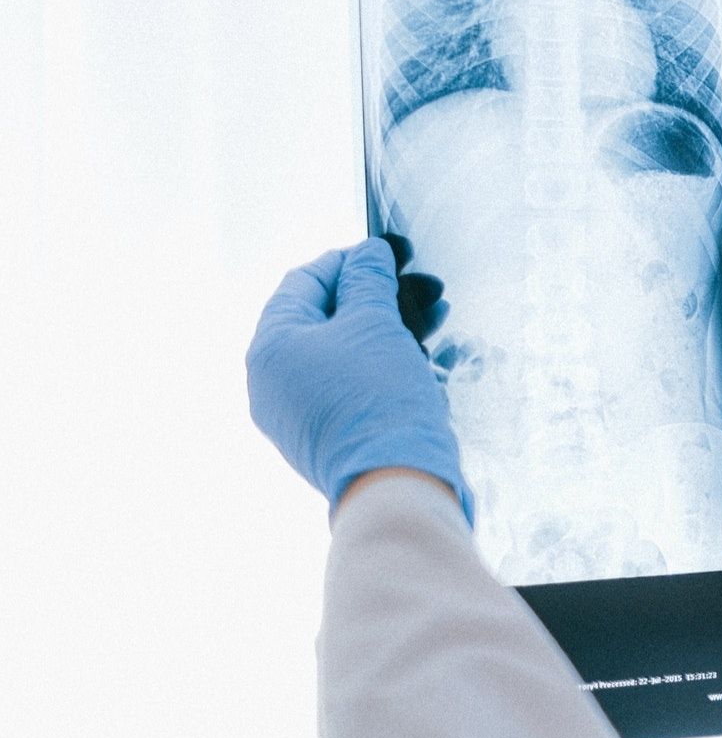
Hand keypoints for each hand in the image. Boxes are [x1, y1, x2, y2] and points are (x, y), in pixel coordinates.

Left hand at [246, 238, 470, 521]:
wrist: (396, 484)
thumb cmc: (378, 397)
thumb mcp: (375, 323)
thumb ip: (369, 280)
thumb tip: (368, 253)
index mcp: (270, 348)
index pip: (304, 283)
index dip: (349, 260)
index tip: (389, 253)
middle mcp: (273, 382)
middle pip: (326, 318)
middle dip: (378, 297)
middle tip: (421, 285)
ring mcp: (298, 414)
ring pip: (345, 353)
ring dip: (389, 329)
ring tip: (436, 316)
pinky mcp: (329, 436)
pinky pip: (354, 386)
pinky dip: (386, 365)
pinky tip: (428, 356)